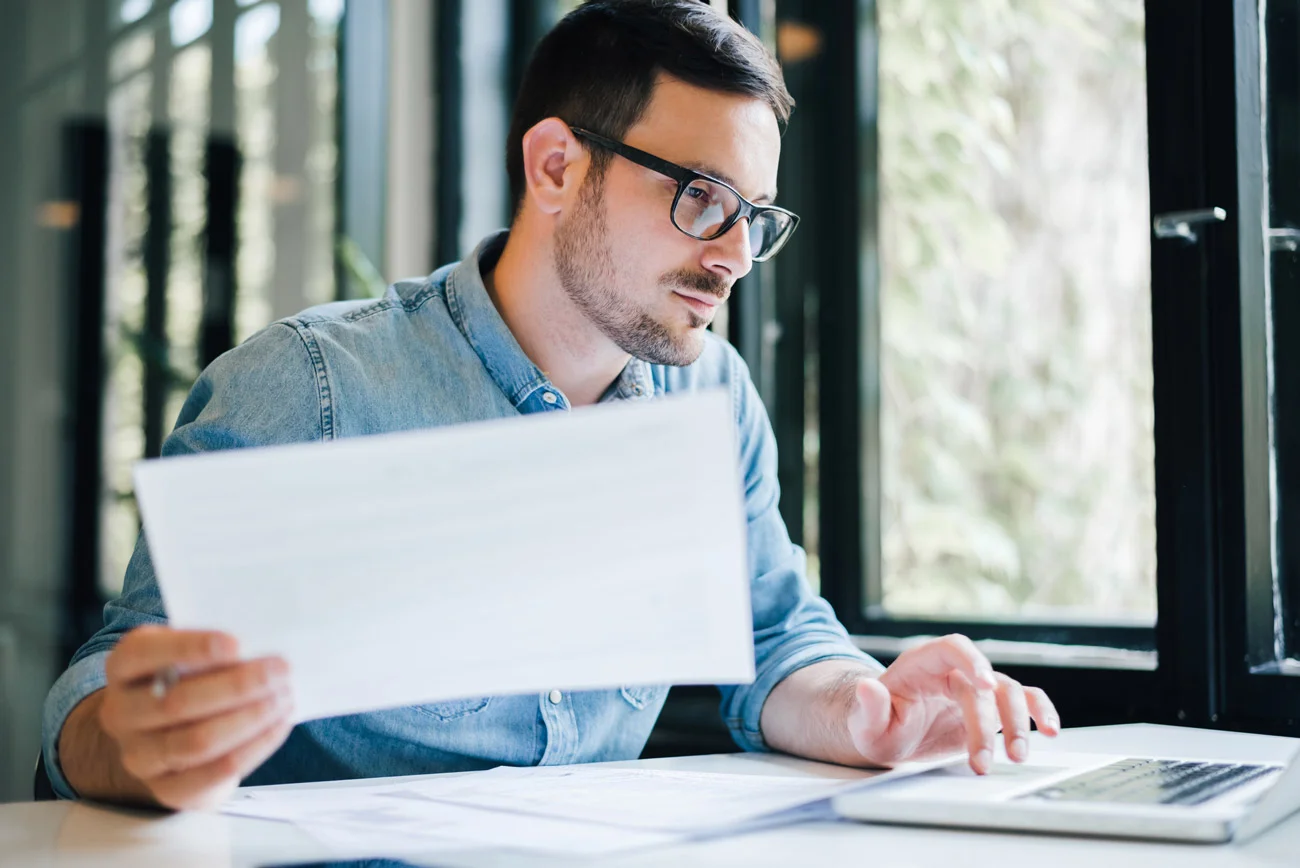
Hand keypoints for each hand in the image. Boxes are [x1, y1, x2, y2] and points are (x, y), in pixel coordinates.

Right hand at [97, 626, 293, 809]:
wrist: (168, 736)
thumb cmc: (188, 680)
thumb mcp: (188, 654)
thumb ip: (213, 648)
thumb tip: (261, 646)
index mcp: (122, 668)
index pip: (142, 654)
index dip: (189, 648)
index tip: (236, 644)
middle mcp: (121, 713)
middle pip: (177, 702)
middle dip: (237, 686)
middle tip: (281, 670)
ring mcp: (139, 756)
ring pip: (197, 741)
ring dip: (250, 718)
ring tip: (284, 698)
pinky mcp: (168, 789)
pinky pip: (214, 772)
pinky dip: (254, 747)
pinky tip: (278, 725)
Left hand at [846, 634, 1058, 773]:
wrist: (889, 736)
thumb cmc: (877, 726)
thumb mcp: (865, 724)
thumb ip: (869, 707)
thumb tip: (866, 687)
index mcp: (922, 664)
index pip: (953, 648)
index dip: (973, 661)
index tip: (985, 685)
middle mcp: (953, 671)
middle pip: (983, 684)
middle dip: (988, 723)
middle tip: (984, 761)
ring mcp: (975, 689)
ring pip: (1009, 693)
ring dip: (1017, 723)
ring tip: (1017, 756)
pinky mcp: (990, 709)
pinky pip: (1024, 701)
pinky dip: (1040, 712)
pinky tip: (1050, 730)